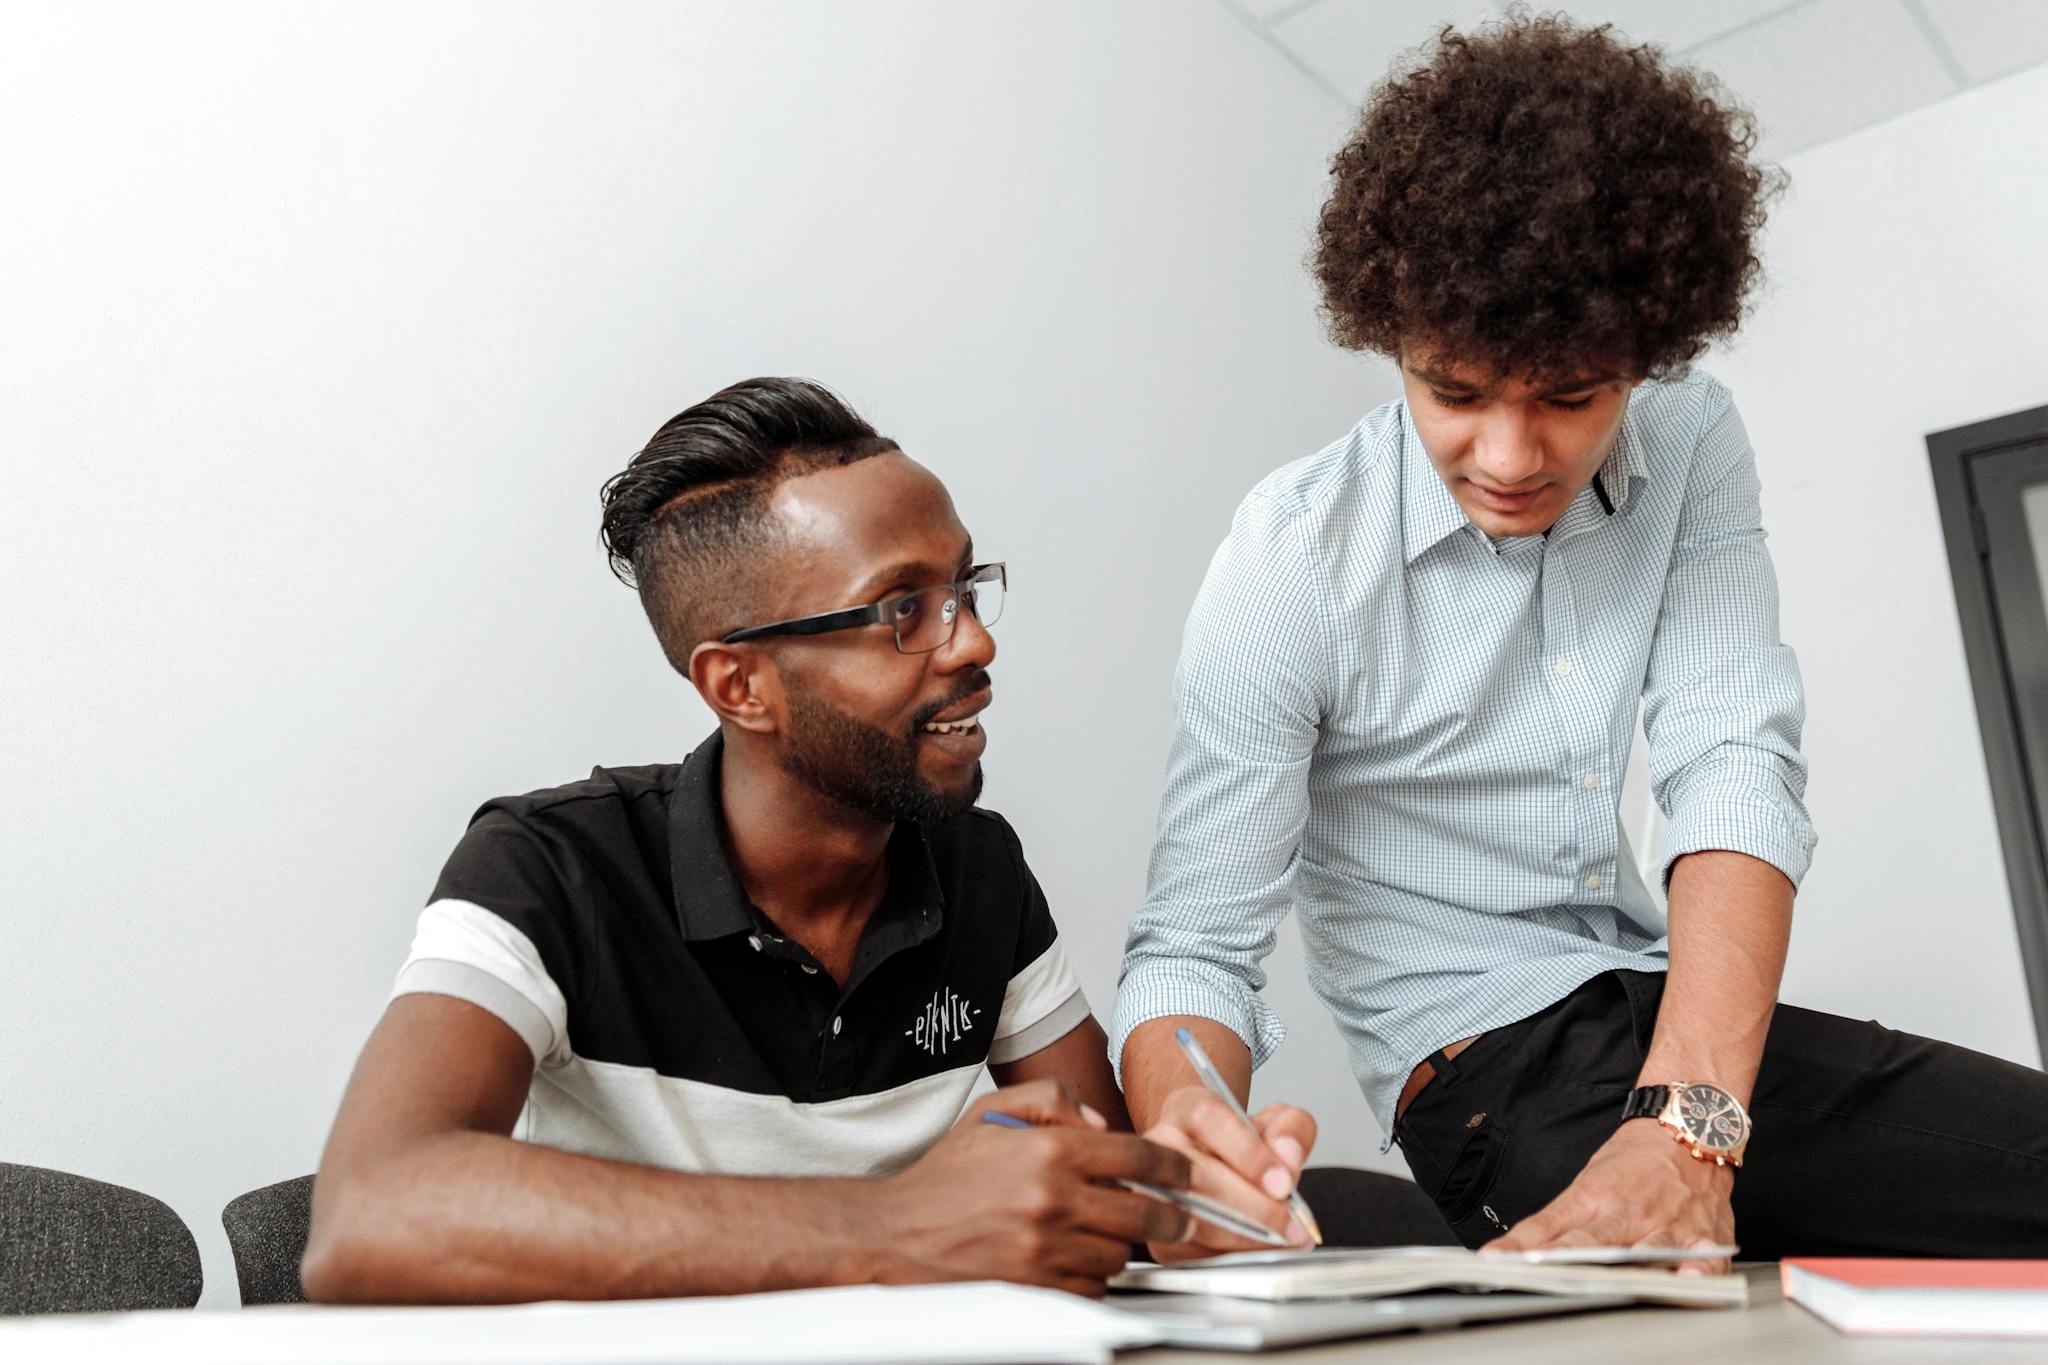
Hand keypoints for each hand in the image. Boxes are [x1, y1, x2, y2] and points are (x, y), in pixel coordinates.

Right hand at [874, 1079, 1194, 1295]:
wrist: (898, 1231)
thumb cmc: (946, 1175)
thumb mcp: (992, 1112)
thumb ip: (1052, 1101)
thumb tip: (1103, 1125)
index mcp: (1049, 1150)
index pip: (1138, 1155)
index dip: (1174, 1165)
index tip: (1185, 1173)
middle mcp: (1053, 1199)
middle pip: (1144, 1213)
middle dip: (1171, 1217)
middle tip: (1177, 1218)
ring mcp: (1045, 1247)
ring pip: (1118, 1255)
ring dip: (1120, 1247)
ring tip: (1103, 1235)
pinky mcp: (1035, 1286)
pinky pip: (1090, 1288)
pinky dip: (1091, 1277)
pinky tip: (1074, 1259)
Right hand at [1139, 1084, 1317, 1260]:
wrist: (1221, 1173)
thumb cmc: (1246, 1150)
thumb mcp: (1277, 1126)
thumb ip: (1291, 1129)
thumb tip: (1286, 1157)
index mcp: (1186, 1109)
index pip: (1208, 1120)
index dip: (1248, 1153)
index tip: (1282, 1183)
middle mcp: (1159, 1146)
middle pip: (1195, 1174)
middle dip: (1250, 1206)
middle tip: (1291, 1224)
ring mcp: (1151, 1192)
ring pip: (1189, 1217)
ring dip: (1242, 1236)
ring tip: (1283, 1241)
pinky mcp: (1157, 1235)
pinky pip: (1189, 1252)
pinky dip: (1229, 1258)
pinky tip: (1258, 1252)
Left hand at [1481, 1120, 1735, 1273]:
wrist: (1687, 1126)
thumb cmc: (1634, 1159)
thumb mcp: (1588, 1183)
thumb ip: (1558, 1221)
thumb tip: (1517, 1250)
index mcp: (1594, 1196)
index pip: (1550, 1224)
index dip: (1524, 1243)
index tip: (1498, 1258)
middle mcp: (1629, 1212)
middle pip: (1594, 1240)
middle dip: (1567, 1256)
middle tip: (1543, 1269)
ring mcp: (1668, 1223)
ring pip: (1648, 1250)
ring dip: (1629, 1266)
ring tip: (1617, 1281)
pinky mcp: (1706, 1233)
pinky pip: (1709, 1257)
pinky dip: (1703, 1269)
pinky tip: (1694, 1277)